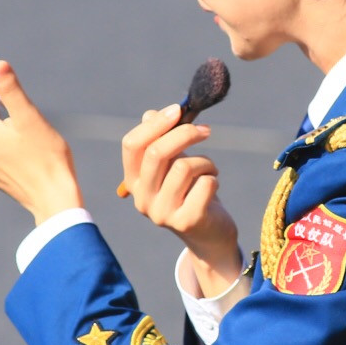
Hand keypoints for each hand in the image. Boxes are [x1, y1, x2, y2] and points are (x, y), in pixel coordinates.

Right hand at [120, 103, 240, 291]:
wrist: (209, 234)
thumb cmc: (190, 191)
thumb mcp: (173, 164)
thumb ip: (161, 140)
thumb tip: (150, 114)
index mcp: (133, 181)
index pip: (132, 145)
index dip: (154, 124)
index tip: (177, 110)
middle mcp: (141, 198)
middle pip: (156, 153)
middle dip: (185, 134)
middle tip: (206, 130)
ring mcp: (161, 213)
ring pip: (184, 167)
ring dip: (205, 161)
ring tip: (210, 169)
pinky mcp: (186, 221)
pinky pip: (204, 184)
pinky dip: (213, 178)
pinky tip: (213, 187)